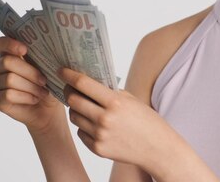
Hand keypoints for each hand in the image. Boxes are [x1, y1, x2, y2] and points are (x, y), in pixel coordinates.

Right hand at [0, 36, 64, 133]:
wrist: (48, 108)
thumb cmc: (48, 85)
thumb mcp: (48, 68)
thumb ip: (43, 56)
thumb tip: (51, 46)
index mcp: (10, 54)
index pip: (1, 43)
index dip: (10, 44)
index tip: (25, 50)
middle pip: (8, 62)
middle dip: (30, 72)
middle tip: (44, 80)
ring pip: (9, 79)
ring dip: (31, 87)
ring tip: (43, 92)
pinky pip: (8, 95)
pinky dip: (26, 97)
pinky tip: (34, 99)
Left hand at [58, 68, 176, 169]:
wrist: (157, 148)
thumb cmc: (147, 121)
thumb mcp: (131, 100)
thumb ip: (110, 92)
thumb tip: (87, 83)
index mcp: (115, 102)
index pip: (83, 84)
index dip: (69, 75)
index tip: (62, 70)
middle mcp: (105, 119)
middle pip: (73, 100)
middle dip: (68, 92)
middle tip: (69, 88)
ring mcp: (100, 135)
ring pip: (74, 117)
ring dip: (76, 110)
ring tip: (85, 107)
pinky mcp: (97, 149)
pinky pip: (81, 133)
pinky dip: (84, 126)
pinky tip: (94, 124)